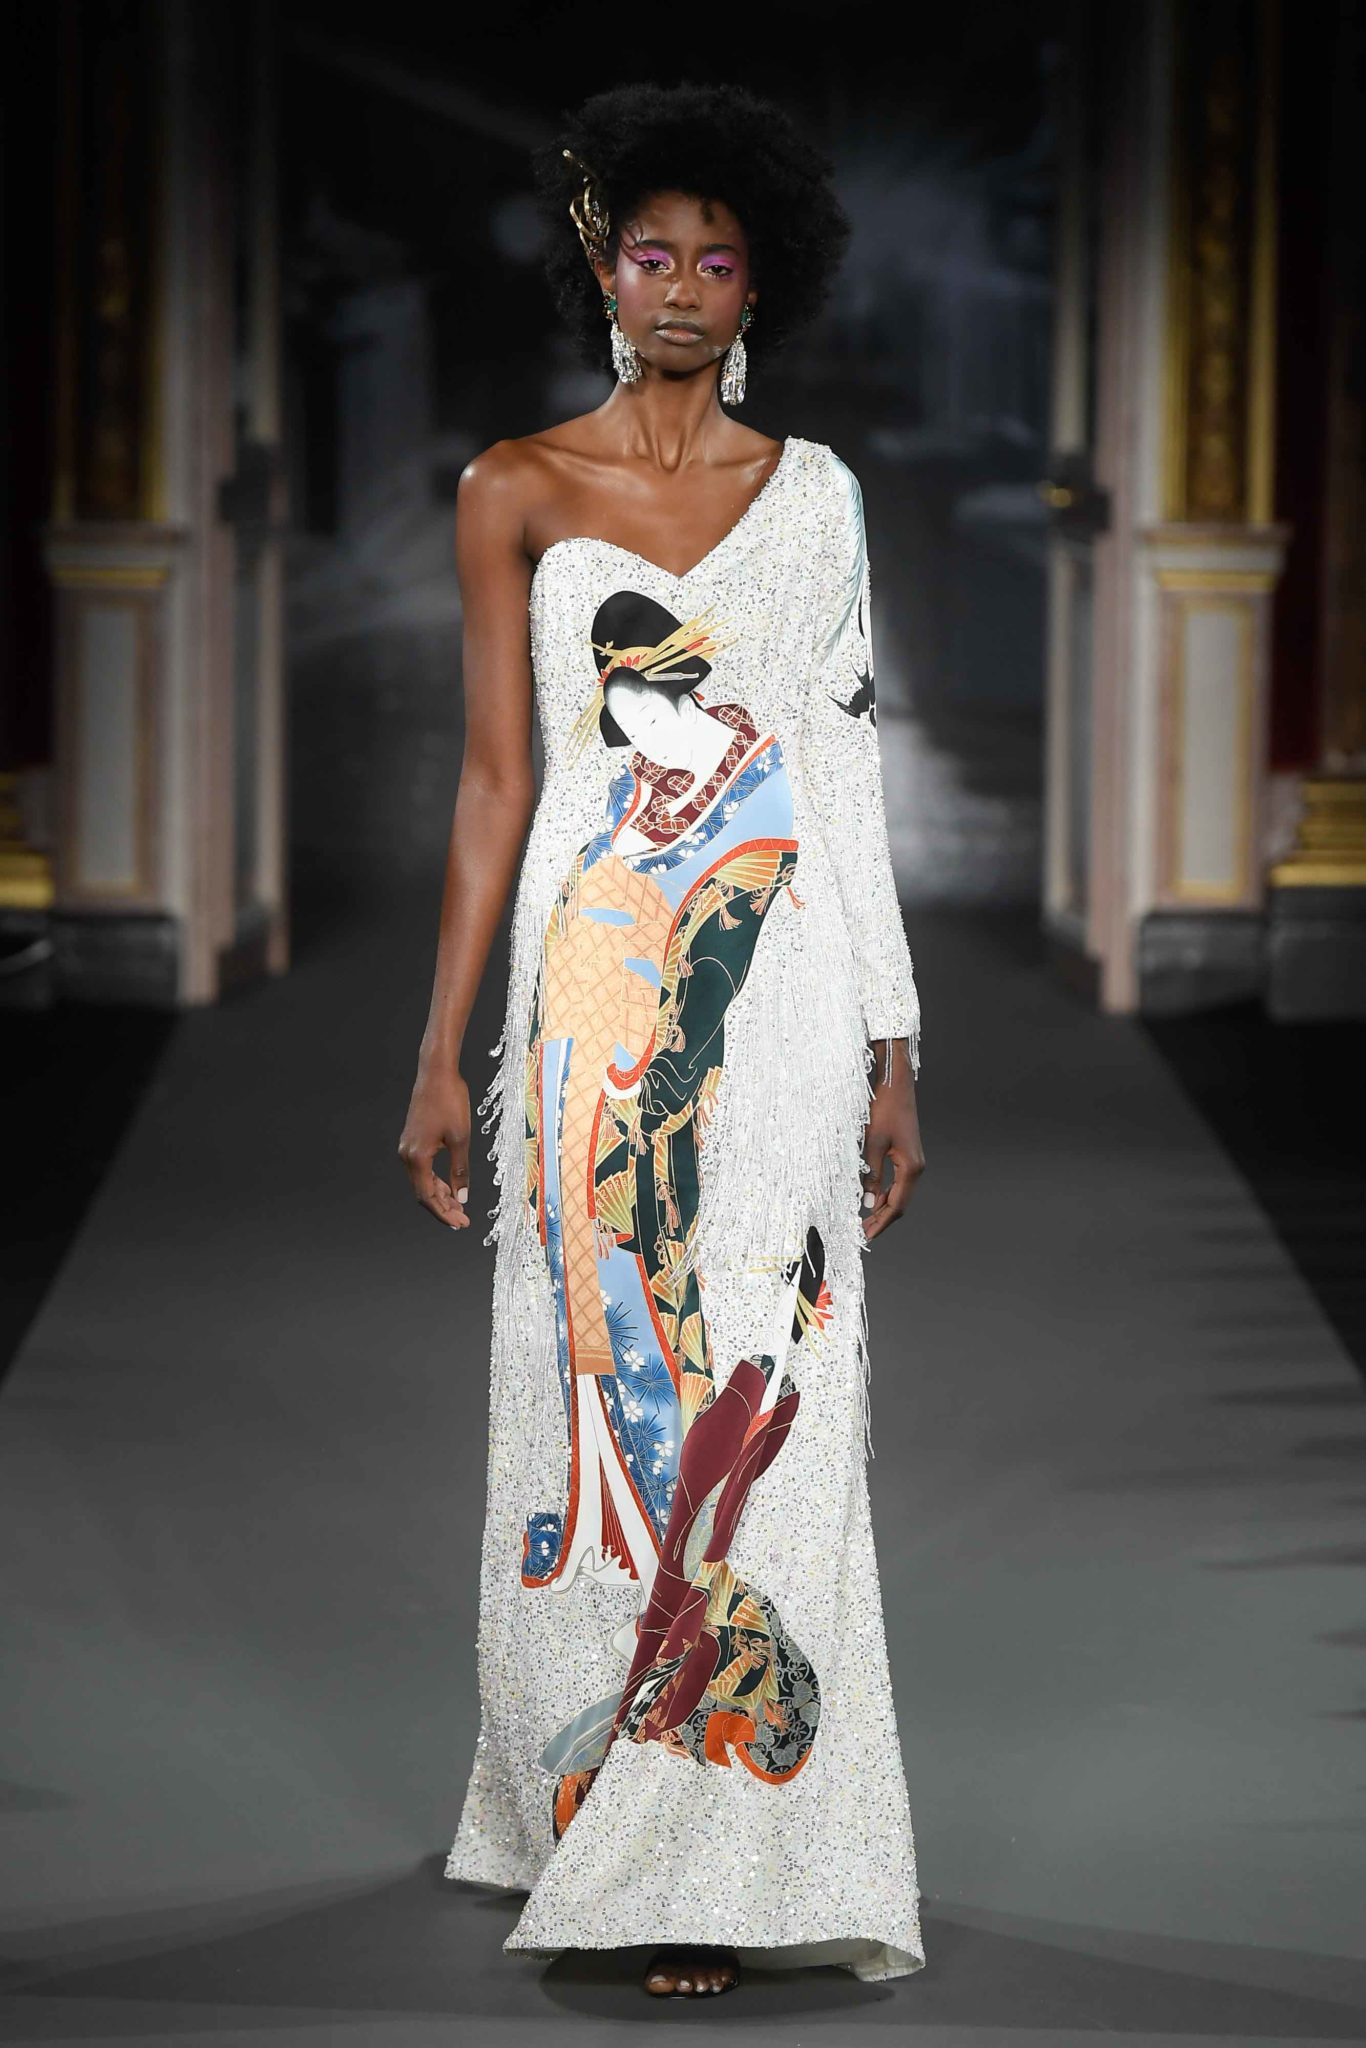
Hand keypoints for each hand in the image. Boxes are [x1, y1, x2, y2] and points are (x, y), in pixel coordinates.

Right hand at [398, 1062, 471, 1229]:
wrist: (436, 1073)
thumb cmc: (450, 1101)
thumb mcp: (461, 1139)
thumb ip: (460, 1171)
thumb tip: (462, 1197)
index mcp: (416, 1157)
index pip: (428, 1196)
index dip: (444, 1213)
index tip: (460, 1223)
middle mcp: (407, 1155)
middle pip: (423, 1192)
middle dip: (443, 1207)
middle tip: (463, 1220)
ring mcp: (407, 1147)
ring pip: (422, 1181)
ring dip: (440, 1195)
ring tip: (458, 1207)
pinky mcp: (412, 1140)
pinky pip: (422, 1169)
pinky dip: (435, 1180)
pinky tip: (449, 1186)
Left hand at [861, 1039, 924, 1241]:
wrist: (895, 1087)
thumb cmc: (884, 1111)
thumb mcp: (872, 1145)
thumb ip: (870, 1176)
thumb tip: (867, 1202)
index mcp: (911, 1168)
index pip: (896, 1205)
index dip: (881, 1222)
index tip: (867, 1236)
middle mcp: (917, 1167)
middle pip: (901, 1203)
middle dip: (882, 1219)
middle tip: (864, 1233)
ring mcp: (914, 1162)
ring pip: (899, 1193)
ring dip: (883, 1207)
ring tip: (866, 1220)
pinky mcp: (908, 1155)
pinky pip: (898, 1182)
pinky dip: (886, 1193)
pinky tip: (873, 1198)